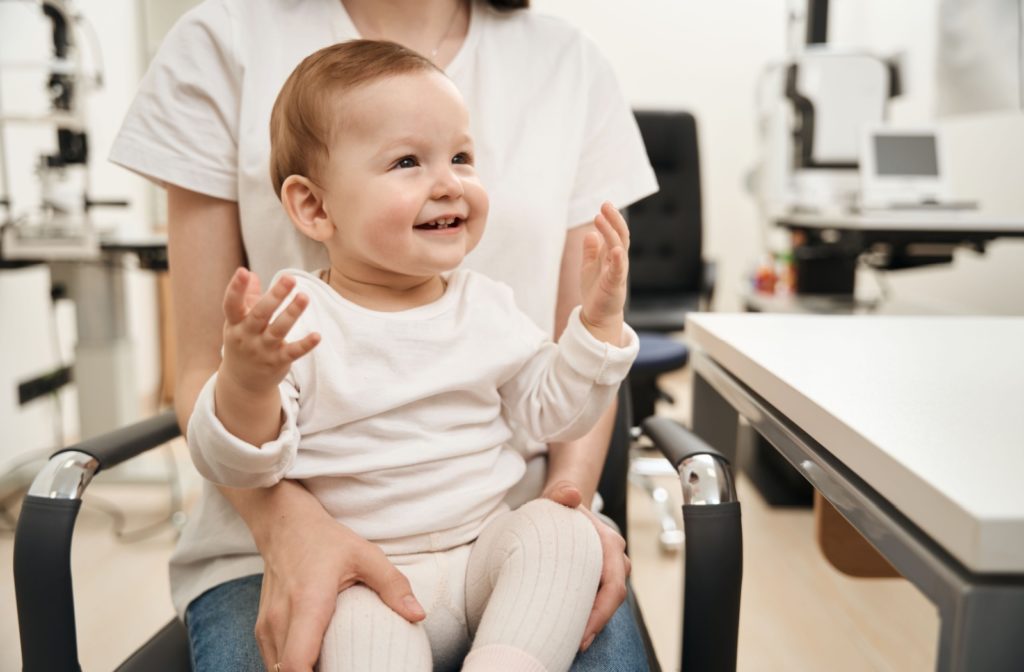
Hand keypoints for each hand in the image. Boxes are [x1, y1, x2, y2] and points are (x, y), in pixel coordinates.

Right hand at [219, 267, 319, 394]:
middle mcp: (247, 336)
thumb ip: (246, 298)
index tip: (242, 271)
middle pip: (260, 314)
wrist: (243, 382)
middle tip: (290, 278)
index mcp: (236, 324)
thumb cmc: (243, 342)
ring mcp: (262, 350)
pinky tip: (317, 335)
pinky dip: (305, 345)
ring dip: (292, 313)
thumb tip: (250, 274)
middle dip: (275, 296)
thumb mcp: (239, 322)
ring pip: (278, 331)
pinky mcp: (278, 362)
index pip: (232, 305)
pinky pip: (293, 352)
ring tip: (304, 296)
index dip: (235, 289)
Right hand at [255, 497, 425, 671]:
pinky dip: (292, 667)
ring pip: (277, 669)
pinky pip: (273, 660)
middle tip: (344, 669)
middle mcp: (281, 618)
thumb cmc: (326, 540)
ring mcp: (267, 624)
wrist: (284, 524)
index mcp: (308, 603)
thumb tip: (418, 615)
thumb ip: (393, 585)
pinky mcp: (262, 627)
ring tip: (333, 667)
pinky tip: (316, 662)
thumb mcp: (365, 555)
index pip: (298, 663)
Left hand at [541, 479, 629, 652]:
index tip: (583, 633)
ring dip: (592, 620)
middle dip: (596, 624)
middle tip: (575, 645)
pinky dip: (587, 613)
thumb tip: (571, 494)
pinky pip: (598, 598)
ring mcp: (609, 570)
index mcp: (608, 543)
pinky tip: (569, 627)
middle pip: (613, 599)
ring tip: (571, 640)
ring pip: (607, 601)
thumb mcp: (556, 496)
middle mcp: (615, 559)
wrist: (562, 504)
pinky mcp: (599, 577)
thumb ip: (561, 492)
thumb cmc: (559, 504)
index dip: (601, 612)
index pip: (613, 585)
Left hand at [579, 202, 629, 344]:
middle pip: (620, 235)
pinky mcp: (615, 285)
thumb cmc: (595, 290)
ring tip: (600, 219)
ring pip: (619, 248)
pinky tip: (616, 250)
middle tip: (605, 205)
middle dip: (614, 219)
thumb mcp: (589, 266)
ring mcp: (618, 272)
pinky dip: (619, 259)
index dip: (611, 218)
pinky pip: (619, 270)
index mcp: (611, 255)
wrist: (598, 315)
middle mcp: (617, 261)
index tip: (604, 205)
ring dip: (610, 232)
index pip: (615, 232)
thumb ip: (591, 250)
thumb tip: (590, 233)